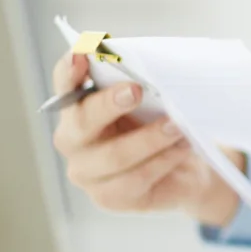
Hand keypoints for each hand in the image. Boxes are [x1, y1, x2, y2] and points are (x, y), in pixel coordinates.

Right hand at [50, 53, 243, 227]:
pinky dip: (163, 160)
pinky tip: (183, 147)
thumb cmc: (159, 124)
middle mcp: (72, 139)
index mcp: (77, 106)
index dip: (69, 70)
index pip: (65, 84)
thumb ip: (139, 85)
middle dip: (108, 104)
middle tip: (136, 89)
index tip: (82, 53)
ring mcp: (86, 172)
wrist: (185, 168)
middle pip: (82, 121)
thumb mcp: (152, 101)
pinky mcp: (108, 198)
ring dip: (149, 137)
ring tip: (177, 124)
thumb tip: (148, 71)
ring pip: (114, 155)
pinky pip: (135, 179)